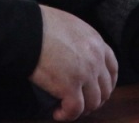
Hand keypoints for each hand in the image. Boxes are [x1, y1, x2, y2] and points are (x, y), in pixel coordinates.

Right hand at [31, 5, 117, 120]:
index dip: (107, 82)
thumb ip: (79, 40)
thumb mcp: (69, 26)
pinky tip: (57, 114)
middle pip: (105, 88)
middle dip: (94, 99)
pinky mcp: (70, 87)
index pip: (112, 67)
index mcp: (95, 41)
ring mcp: (85, 74)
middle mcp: (95, 59)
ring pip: (92, 103)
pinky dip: (66, 115)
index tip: (99, 89)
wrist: (26, 29)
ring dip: (81, 109)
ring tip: (67, 109)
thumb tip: (74, 53)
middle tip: (81, 102)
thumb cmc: (40, 24)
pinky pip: (74, 110)